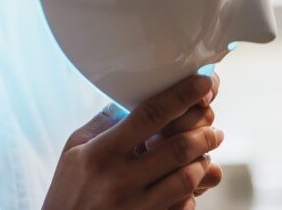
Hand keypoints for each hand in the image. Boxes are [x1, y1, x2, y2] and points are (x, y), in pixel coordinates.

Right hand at [43, 75, 223, 209]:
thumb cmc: (68, 190)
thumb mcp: (73, 150)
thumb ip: (103, 123)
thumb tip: (131, 100)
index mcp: (101, 152)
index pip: (149, 115)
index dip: (181, 96)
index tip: (203, 83)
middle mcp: (119, 179)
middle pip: (177, 147)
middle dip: (204, 133)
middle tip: (213, 128)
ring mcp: (136, 206)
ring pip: (187, 178)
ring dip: (203, 162)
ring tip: (204, 154)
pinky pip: (184, 206)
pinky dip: (193, 192)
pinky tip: (189, 185)